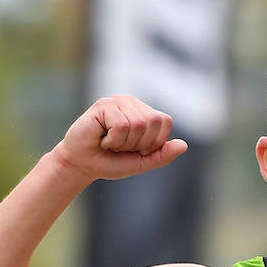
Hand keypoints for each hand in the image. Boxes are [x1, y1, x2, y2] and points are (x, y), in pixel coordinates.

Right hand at [52, 96, 188, 183]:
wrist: (82, 164)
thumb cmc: (111, 161)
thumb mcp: (142, 162)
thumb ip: (162, 155)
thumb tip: (183, 145)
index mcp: (145, 113)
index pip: (164, 121)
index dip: (153, 142)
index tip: (135, 148)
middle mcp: (133, 103)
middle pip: (152, 122)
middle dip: (137, 143)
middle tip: (120, 146)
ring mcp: (118, 101)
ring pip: (137, 124)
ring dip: (123, 142)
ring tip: (110, 142)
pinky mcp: (103, 105)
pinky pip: (121, 126)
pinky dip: (113, 139)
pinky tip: (102, 138)